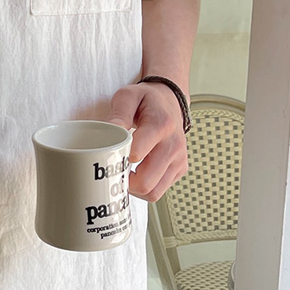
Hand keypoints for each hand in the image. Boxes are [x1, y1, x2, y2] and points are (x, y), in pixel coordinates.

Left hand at [106, 81, 187, 201]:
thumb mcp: (128, 96)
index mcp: (161, 125)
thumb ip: (119, 113)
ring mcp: (179, 159)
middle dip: (124, 181)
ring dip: (134, 189)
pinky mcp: (180, 169)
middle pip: (145, 182)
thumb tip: (111, 131)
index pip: (137, 155)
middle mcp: (174, 145)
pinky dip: (145, 189)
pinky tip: (137, 174)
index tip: (109, 156)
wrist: (169, 101)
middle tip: (113, 170)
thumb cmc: (146, 101)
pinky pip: (159, 191)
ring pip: (153, 192)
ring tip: (125, 174)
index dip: (118, 160)